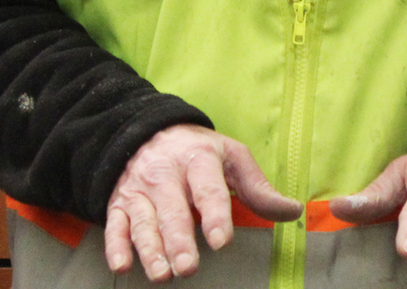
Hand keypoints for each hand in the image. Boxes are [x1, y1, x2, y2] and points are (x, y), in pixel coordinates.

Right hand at [105, 124, 302, 281]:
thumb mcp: (232, 157)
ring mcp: (140, 190)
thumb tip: (292, 211)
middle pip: (173, 211)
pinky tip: (122, 266)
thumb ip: (258, 188)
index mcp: (198, 159)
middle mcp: (166, 174)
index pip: (208, 189)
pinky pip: (115, 225)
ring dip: (151, 250)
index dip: (215, 215)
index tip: (221, 241)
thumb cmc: (198, 151)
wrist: (147, 131)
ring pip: (143, 222)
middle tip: (189, 268)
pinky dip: (115, 246)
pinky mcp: (119, 203)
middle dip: (180, 241)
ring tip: (162, 274)